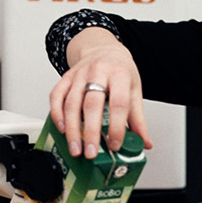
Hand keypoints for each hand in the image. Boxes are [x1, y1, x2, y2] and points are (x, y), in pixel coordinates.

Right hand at [47, 28, 150, 157]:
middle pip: (92, 104)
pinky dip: (57, 115)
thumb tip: (145, 142)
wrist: (104, 50)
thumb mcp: (134, 91)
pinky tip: (62, 130)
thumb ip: (138, 119)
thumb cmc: (120, 72)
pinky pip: (56, 97)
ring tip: (76, 148)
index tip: (115, 144)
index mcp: (120, 75)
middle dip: (91, 132)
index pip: (119, 104)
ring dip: (72, 129)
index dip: (117, 127)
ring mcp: (79, 74)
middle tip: (91, 152)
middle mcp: (98, 72)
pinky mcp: (65, 77)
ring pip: (71, 103)